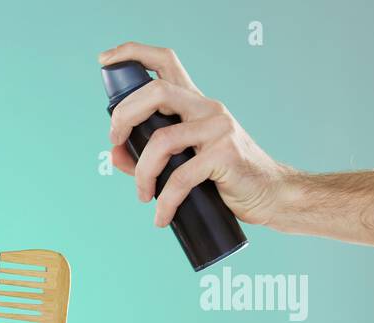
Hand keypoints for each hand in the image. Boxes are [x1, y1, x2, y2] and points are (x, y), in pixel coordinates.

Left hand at [100, 41, 295, 227]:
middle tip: (115, 143)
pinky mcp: (225, 153)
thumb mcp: (180, 163)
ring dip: (142, 173)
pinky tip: (162, 216)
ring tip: (144, 196)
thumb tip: (114, 154)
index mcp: (194, 103)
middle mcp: (206, 107)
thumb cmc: (222, 179)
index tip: (105, 59)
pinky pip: (180, 177)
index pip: (165, 62)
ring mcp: (218, 128)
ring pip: (162, 139)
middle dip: (124, 116)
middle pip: (156, 91)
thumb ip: (146, 156)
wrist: (269, 195)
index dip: (132, 54)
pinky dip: (164, 201)